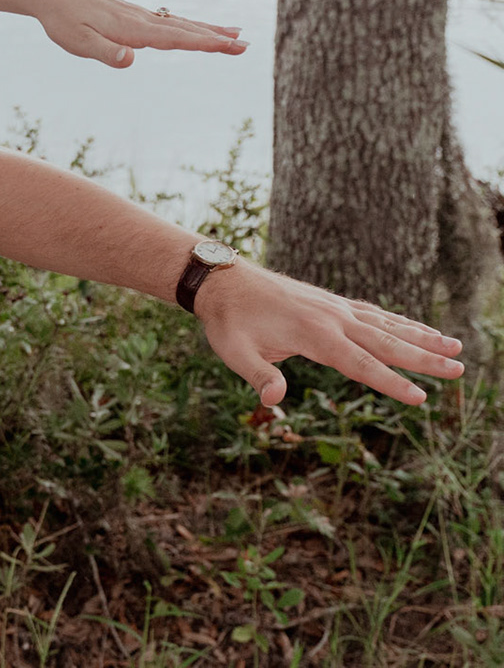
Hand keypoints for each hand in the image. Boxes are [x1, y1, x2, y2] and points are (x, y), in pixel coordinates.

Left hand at [33, 0, 247, 67]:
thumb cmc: (63, 22)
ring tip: (235, 34)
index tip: (230, 47)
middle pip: (185, 30)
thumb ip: (106, 53)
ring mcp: (138, 15)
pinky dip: (188, 24)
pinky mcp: (132, 15)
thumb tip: (132, 60)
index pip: (174, 38)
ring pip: (180, 23)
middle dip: (215, 38)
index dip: (203, 44)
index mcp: (131, 29)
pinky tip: (196, 28)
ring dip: (207, 30)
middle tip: (246, 46)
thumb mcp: (79, 43)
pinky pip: (167, 21)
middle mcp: (140, 20)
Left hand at [196, 265, 463, 405]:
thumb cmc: (226, 320)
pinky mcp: (330, 302)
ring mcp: (333, 307)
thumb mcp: (233, 351)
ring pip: (386, 324)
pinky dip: (398, 321)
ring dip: (421, 336)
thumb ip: (258, 375)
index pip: (359, 364)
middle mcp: (331, 318)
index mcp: (313, 334)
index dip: (390, 383)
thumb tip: (274, 400)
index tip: (420, 398)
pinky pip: (373, 312)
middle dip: (423, 359)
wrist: (220, 279)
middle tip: (459, 371)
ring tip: (455, 347)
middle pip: (385, 342)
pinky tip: (416, 328)